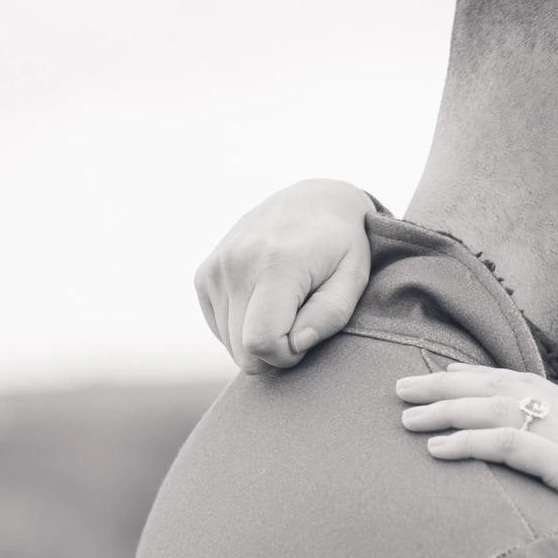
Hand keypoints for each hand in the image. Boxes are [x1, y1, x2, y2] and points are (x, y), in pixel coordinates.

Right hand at [195, 179, 373, 373]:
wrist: (314, 200)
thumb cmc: (342, 246)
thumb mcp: (353, 279)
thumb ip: (329, 316)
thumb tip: (294, 345)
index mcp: (275, 264)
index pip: (261, 342)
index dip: (286, 356)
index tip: (307, 338)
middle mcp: (236, 264)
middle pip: (243, 351)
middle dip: (275, 352)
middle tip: (300, 324)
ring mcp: (215, 268)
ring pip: (230, 345)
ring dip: (260, 338)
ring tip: (285, 307)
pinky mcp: (204, 275)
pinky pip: (220, 329)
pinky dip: (243, 327)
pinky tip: (265, 303)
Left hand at [396, 367, 557, 557]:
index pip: (530, 386)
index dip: (484, 377)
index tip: (447, 375)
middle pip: (505, 387)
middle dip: (449, 383)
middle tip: (403, 384)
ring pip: (498, 409)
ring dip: (446, 409)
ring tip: (404, 415)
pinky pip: (510, 445)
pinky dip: (469, 442)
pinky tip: (437, 449)